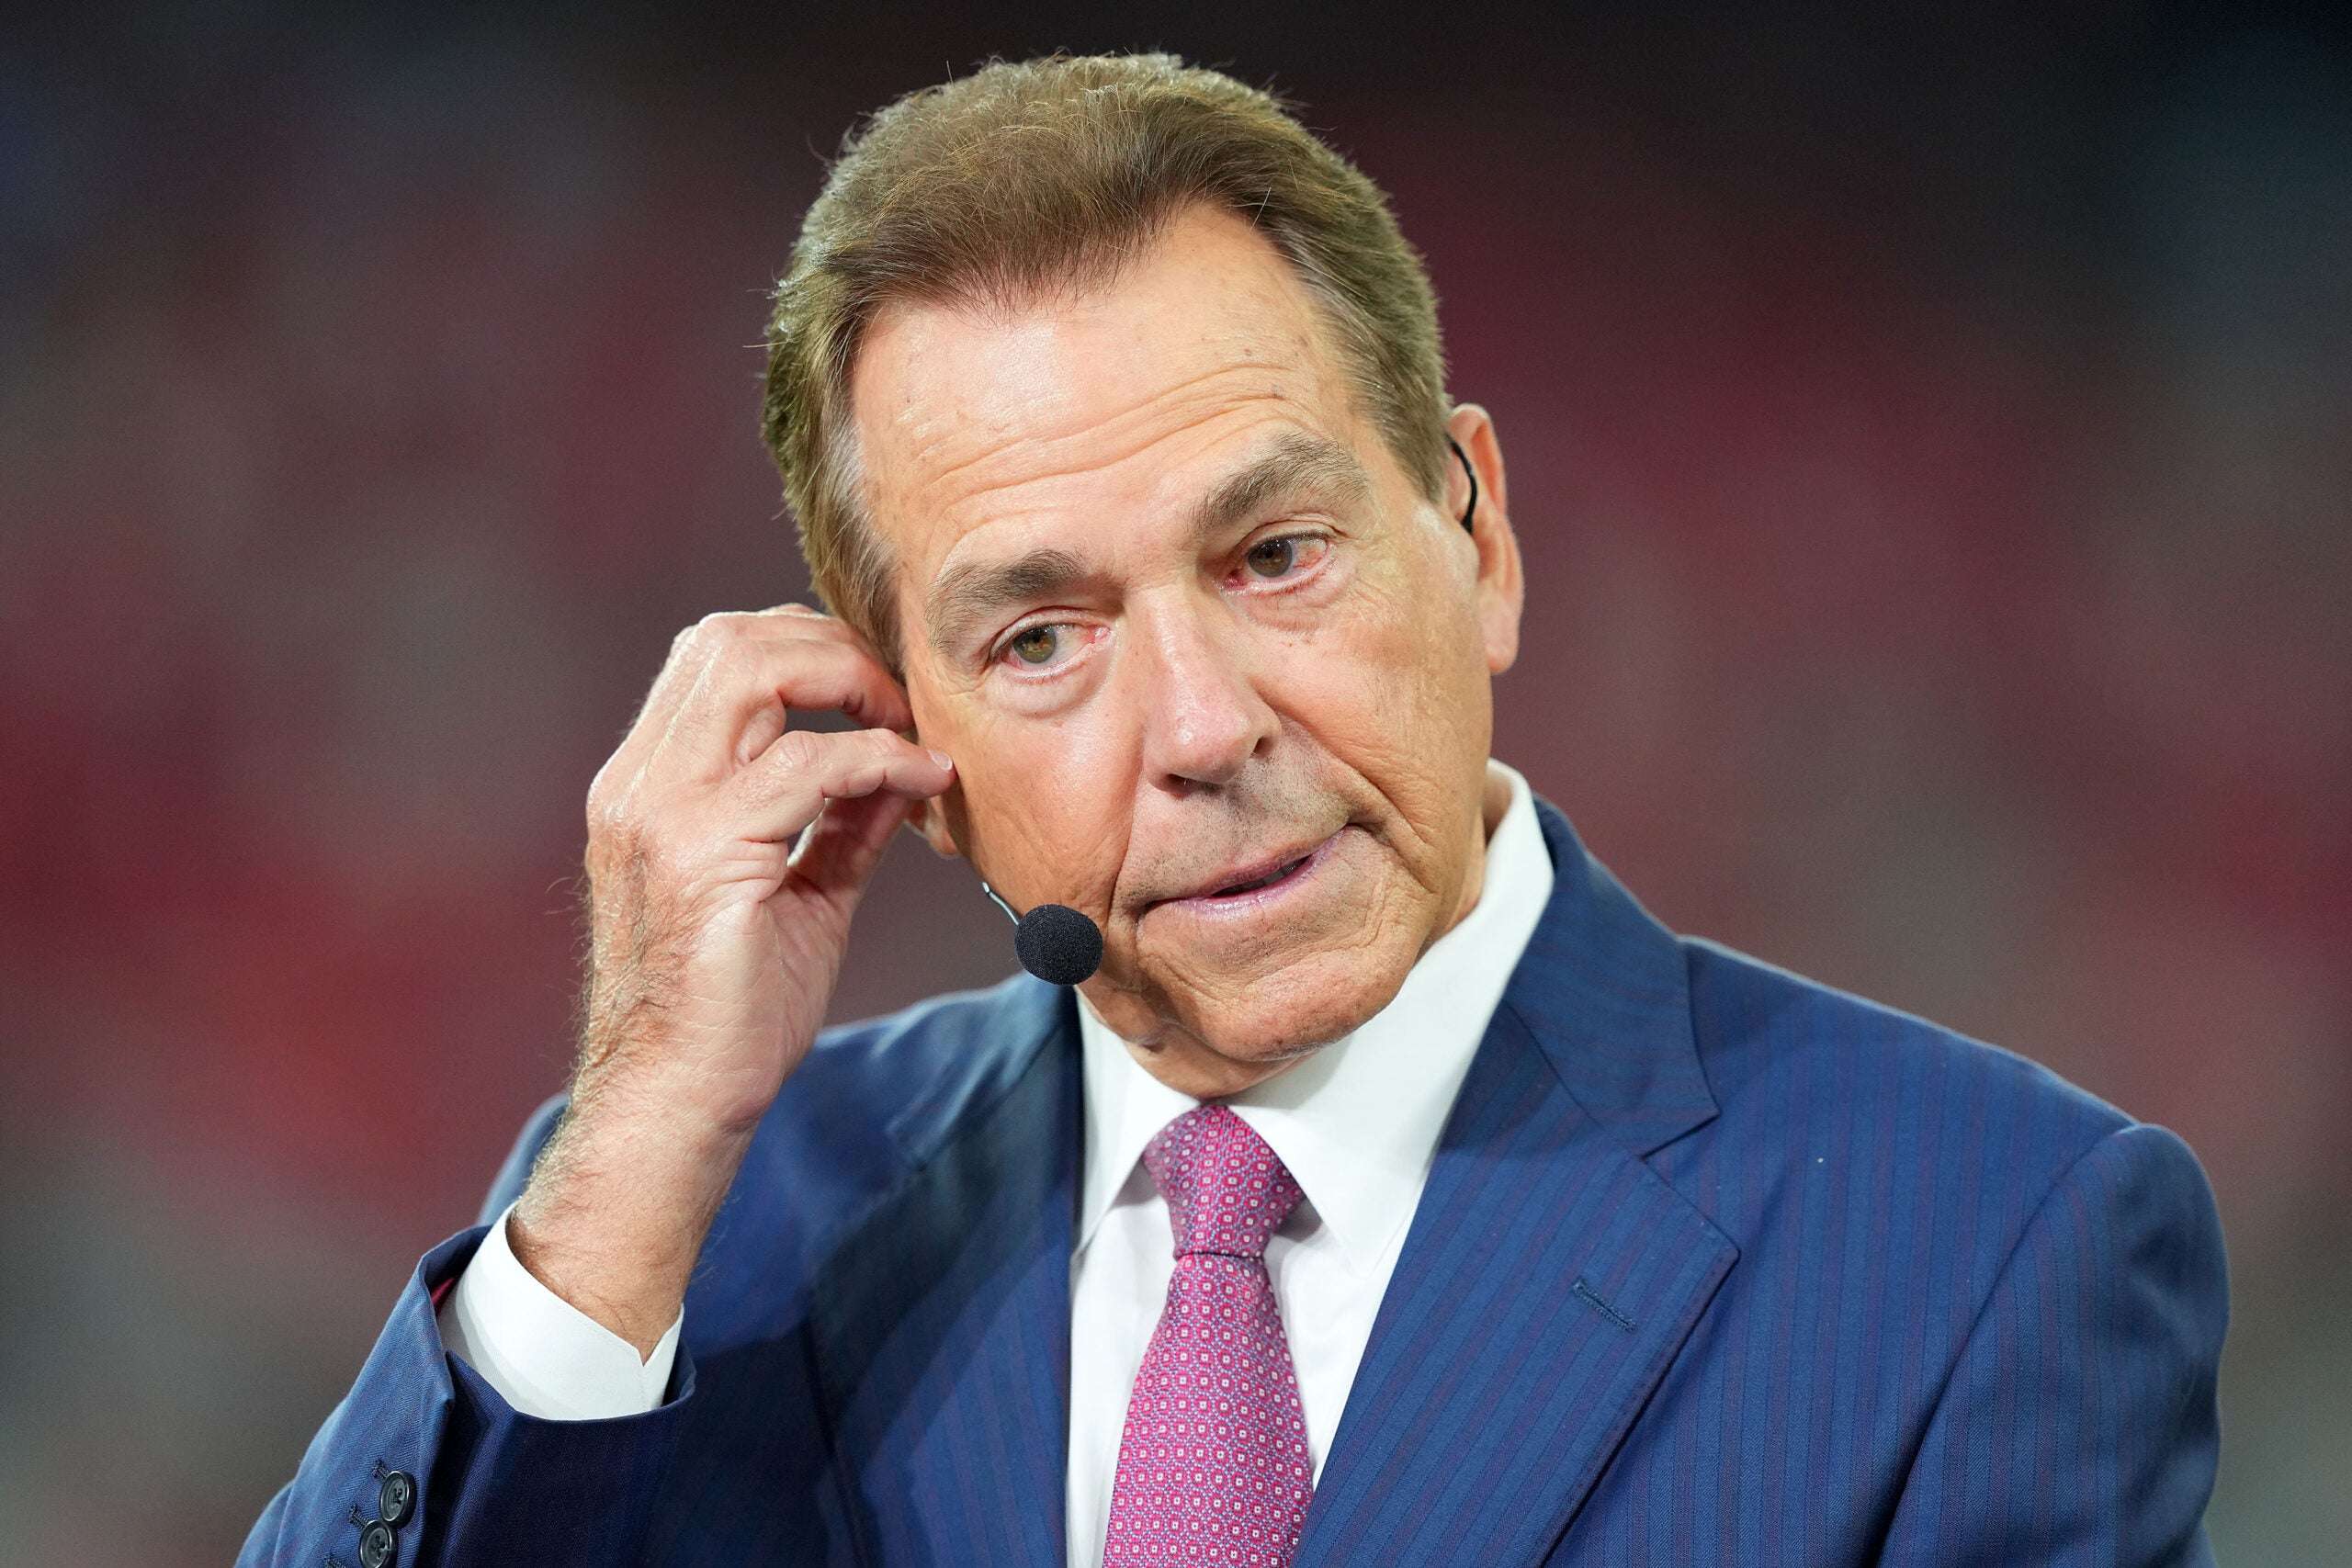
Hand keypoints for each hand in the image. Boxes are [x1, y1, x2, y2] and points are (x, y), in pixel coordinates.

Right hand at [509, 605, 953, 1351]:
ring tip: (909, 727)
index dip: (807, 645)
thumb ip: (842, 819)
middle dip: (831, 645)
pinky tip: (925, 783)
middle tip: (902, 697)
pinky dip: (878, 759)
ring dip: (851, 683)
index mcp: (647, 784)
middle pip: (730, 638)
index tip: (879, 690)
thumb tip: (905, 764)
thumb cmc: (731, 1012)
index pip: (716, 652)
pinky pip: (806, 766)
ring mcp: (661, 814)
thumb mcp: (798, 890)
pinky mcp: (702, 857)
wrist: (677, 1102)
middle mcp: (640, 784)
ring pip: (753, 669)